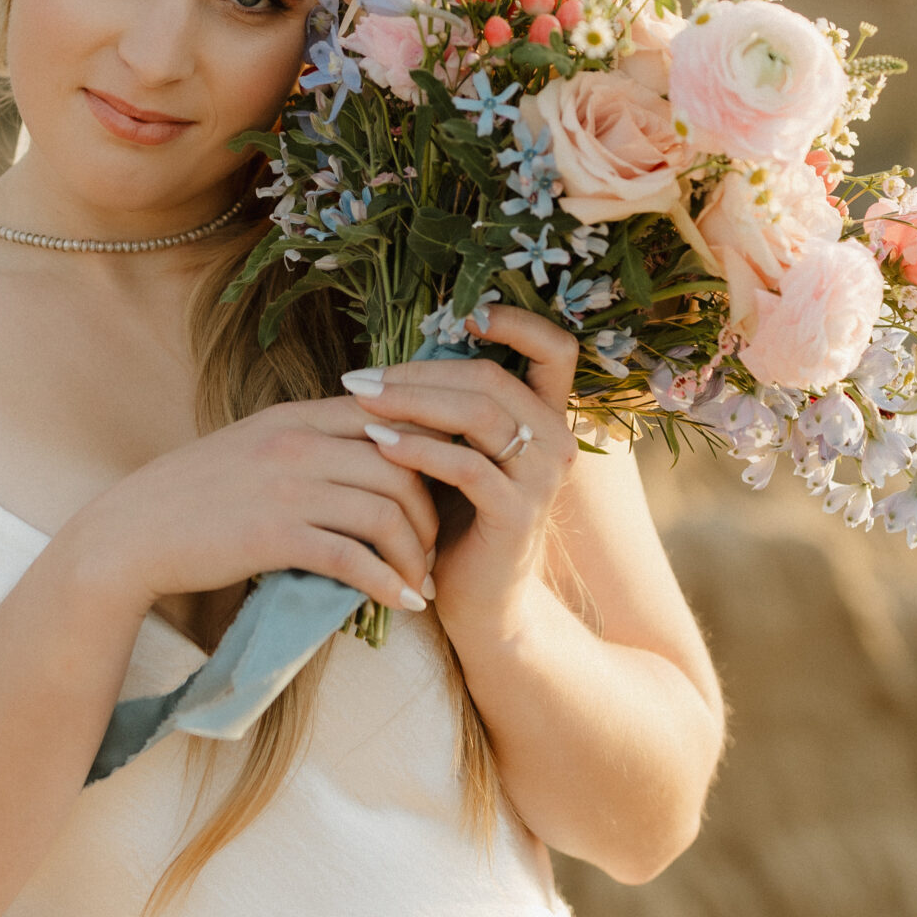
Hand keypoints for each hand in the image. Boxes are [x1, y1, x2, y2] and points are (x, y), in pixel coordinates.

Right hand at [90, 398, 441, 619]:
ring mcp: (286, 487)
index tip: (446, 491)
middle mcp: (298, 442)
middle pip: (404, 466)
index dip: (433, 452)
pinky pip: (354, 558)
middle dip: (433, 514)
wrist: (130, 533)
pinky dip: (388, 584)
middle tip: (437, 550)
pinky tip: (401, 603)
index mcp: (297, 414)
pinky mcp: (273, 536)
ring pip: (388, 512)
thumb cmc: (194, 496)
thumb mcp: (254, 446)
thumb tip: (370, 457)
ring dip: (417, 555)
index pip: (394, 415)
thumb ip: (309, 441)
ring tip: (422, 583)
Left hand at [337, 305, 581, 650]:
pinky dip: (418, 449)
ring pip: (479, 413)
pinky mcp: (516, 513)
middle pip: (491, 378)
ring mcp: (541, 478)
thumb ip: (447, 407)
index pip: (556, 349)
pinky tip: (378, 443)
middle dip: (418, 371)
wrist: (479, 600)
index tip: (463, 316)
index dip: (517, 323)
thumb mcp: (458, 451)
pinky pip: (466, 465)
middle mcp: (556, 441)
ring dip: (412, 401)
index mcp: (547, 417)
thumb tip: (392, 358)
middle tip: (360, 377)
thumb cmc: (458, 517)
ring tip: (360, 400)